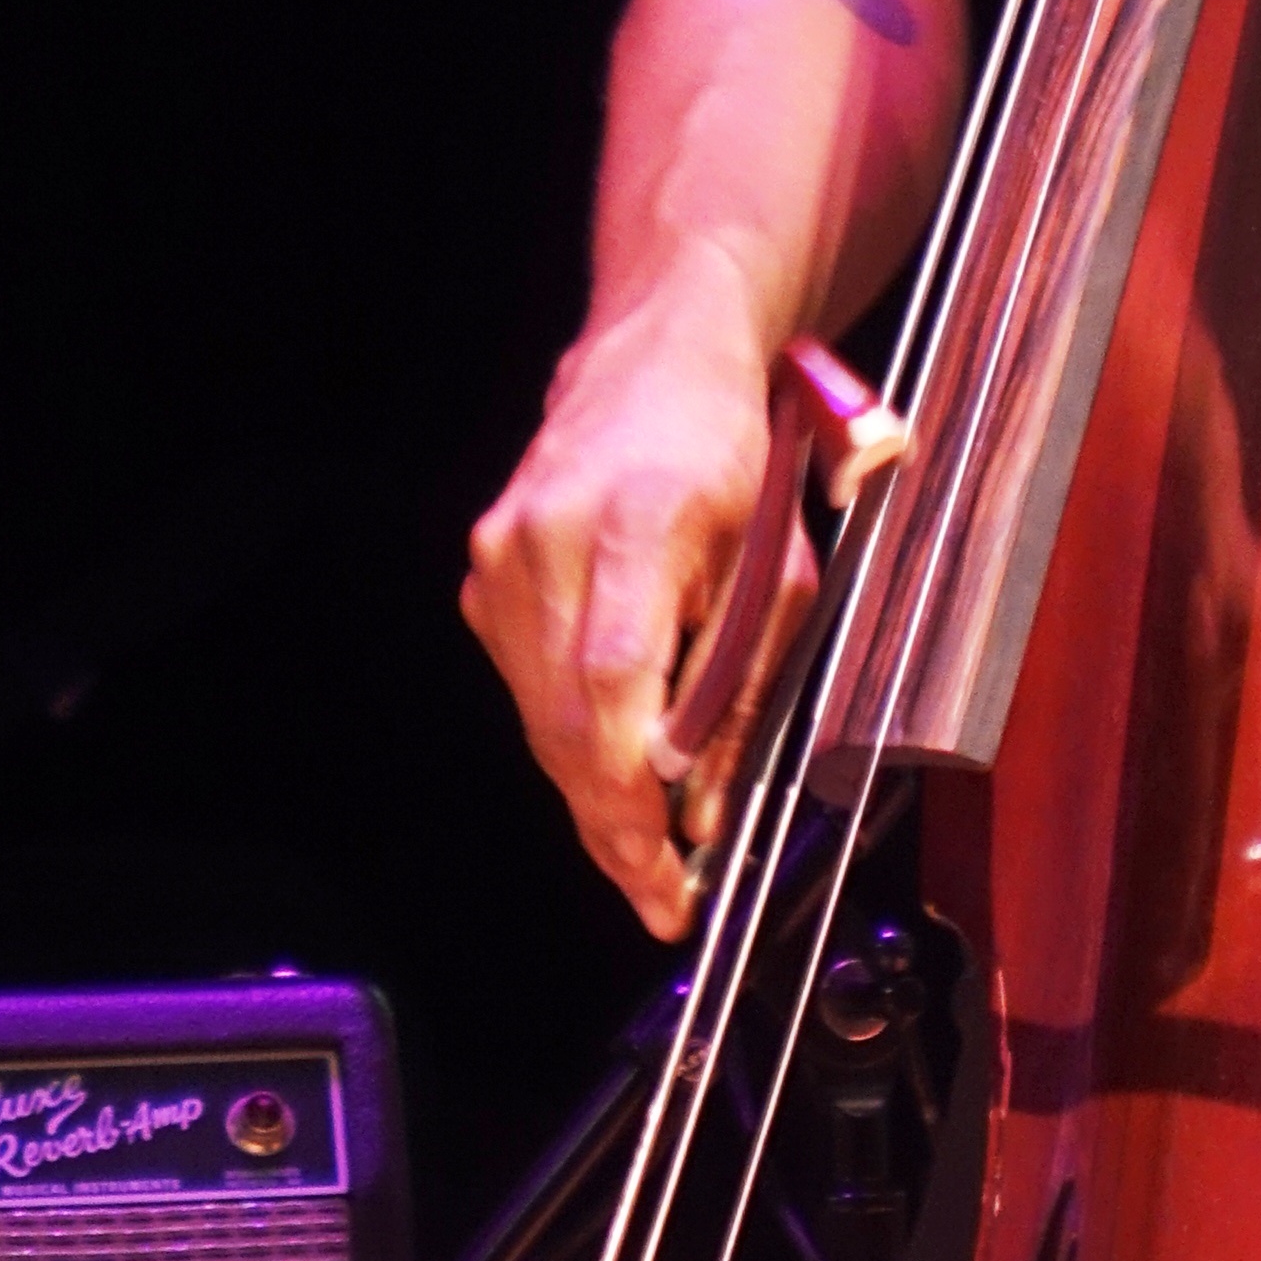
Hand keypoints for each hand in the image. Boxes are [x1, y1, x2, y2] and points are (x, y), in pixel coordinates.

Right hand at [462, 267, 806, 935]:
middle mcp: (547, 539)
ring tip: (648, 846)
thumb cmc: (731, 456)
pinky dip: (571, 736)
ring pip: (539, 720)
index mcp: (636, 523)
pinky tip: (615, 759)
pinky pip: (526, 688)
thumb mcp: (778, 570)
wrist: (654, 362)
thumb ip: (737, 692)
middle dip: (614, 828)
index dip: (630, 797)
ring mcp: (501, 556)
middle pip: (564, 724)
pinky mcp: (482, 574)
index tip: (663, 876)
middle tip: (660, 898)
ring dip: (592, 792)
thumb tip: (700, 810)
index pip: (613, 685)